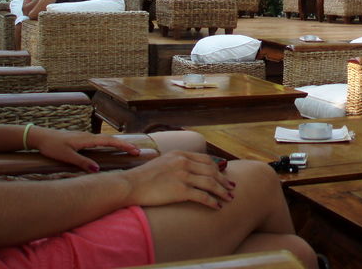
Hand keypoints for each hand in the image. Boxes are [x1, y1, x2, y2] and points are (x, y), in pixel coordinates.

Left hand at [30, 127, 139, 171]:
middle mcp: (88, 136)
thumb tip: (97, 169)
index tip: (135, 150)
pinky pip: (99, 141)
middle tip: (137, 152)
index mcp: (87, 140)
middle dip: (125, 145)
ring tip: (128, 150)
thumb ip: (82, 162)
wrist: (40, 136)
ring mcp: (85, 137)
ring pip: (105, 139)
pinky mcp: (81, 139)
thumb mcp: (66, 156)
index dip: (124, 146)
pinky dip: (109, 144)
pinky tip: (110, 148)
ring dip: (118, 144)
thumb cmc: (52, 146)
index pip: (110, 142)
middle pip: (111, 139)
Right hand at [120, 151, 234, 209]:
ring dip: (222, 191)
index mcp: (180, 154)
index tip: (224, 175)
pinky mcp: (180, 190)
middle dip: (224, 180)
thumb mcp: (163, 161)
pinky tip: (217, 206)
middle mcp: (184, 162)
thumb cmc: (143, 176)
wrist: (130, 185)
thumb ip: (178, 162)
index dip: (218, 168)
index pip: (206, 159)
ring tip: (229, 198)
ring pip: (211, 183)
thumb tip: (190, 168)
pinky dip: (212, 201)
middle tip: (232, 187)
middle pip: (212, 170)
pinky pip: (202, 196)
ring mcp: (183, 176)